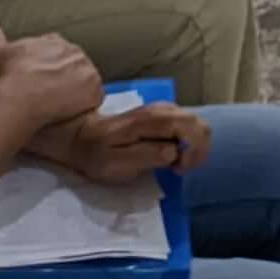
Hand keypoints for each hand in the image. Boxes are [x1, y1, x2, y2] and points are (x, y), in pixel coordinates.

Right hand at [0, 21, 103, 129]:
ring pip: (83, 84)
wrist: (22, 95)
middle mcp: (75, 52)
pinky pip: (92, 99)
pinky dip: (83, 106)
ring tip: (56, 108)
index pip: (57, 52)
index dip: (47, 68)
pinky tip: (68, 114)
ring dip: (74, 94)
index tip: (37, 80)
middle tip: (46, 97)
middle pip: (72, 69)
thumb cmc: (7, 76)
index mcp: (55, 42)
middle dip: (62, 81)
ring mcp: (87, 71)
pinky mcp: (95, 90)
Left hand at [40, 97, 209, 185]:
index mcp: (151, 120)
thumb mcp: (115, 164)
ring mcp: (163, 109)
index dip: (194, 150)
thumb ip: (146, 156)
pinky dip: (187, 142)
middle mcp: (161, 109)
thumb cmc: (97, 155)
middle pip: (198, 124)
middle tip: (179, 169)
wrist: (81, 137)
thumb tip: (173, 152)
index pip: (190, 126)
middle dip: (198, 150)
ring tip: (175, 164)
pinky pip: (186, 125)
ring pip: (195, 123)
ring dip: (193, 147)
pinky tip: (171, 154)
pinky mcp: (162, 114)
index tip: (178, 169)